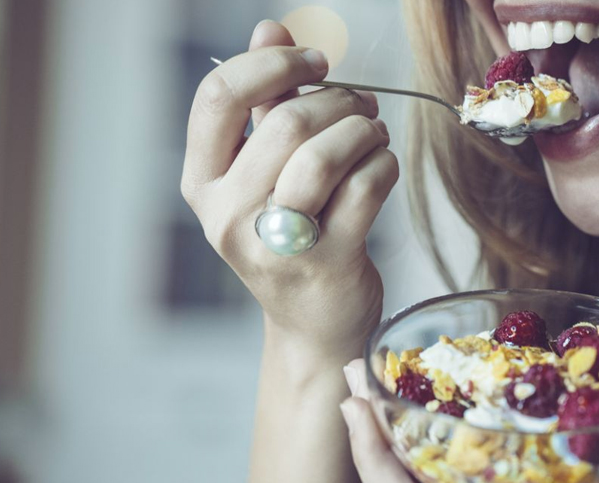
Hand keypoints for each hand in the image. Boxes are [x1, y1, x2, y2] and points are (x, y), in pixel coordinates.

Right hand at [181, 21, 396, 358]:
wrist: (314, 324)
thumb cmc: (290, 240)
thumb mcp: (262, 176)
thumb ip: (263, 104)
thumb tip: (268, 28)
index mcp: (203, 185)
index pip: (218, 98)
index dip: (272, 64)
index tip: (314, 60)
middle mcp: (228, 216)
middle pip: (285, 124)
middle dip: (337, 100)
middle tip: (361, 106)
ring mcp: (276, 244)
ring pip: (325, 154)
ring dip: (362, 129)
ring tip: (372, 133)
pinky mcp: (328, 261)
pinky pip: (366, 186)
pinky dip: (383, 163)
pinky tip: (382, 165)